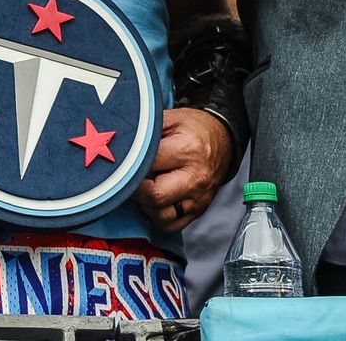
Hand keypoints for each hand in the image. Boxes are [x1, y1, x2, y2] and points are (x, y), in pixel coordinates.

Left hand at [131, 108, 234, 232]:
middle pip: (154, 196)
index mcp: (187, 150)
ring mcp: (199, 198)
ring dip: (145, 205)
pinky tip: (154, 201)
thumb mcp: (171, 118)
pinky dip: (157, 216)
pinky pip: (171, 226)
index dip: (131, 164)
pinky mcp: (199, 210)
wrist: (224, 141)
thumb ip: (146, 130)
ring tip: (144, 187)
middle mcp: (195, 178)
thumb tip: (120, 143)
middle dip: (136, 189)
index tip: (123, 161)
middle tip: (131, 178)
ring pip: (161, 216)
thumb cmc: (194, 129)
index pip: (148, 165)